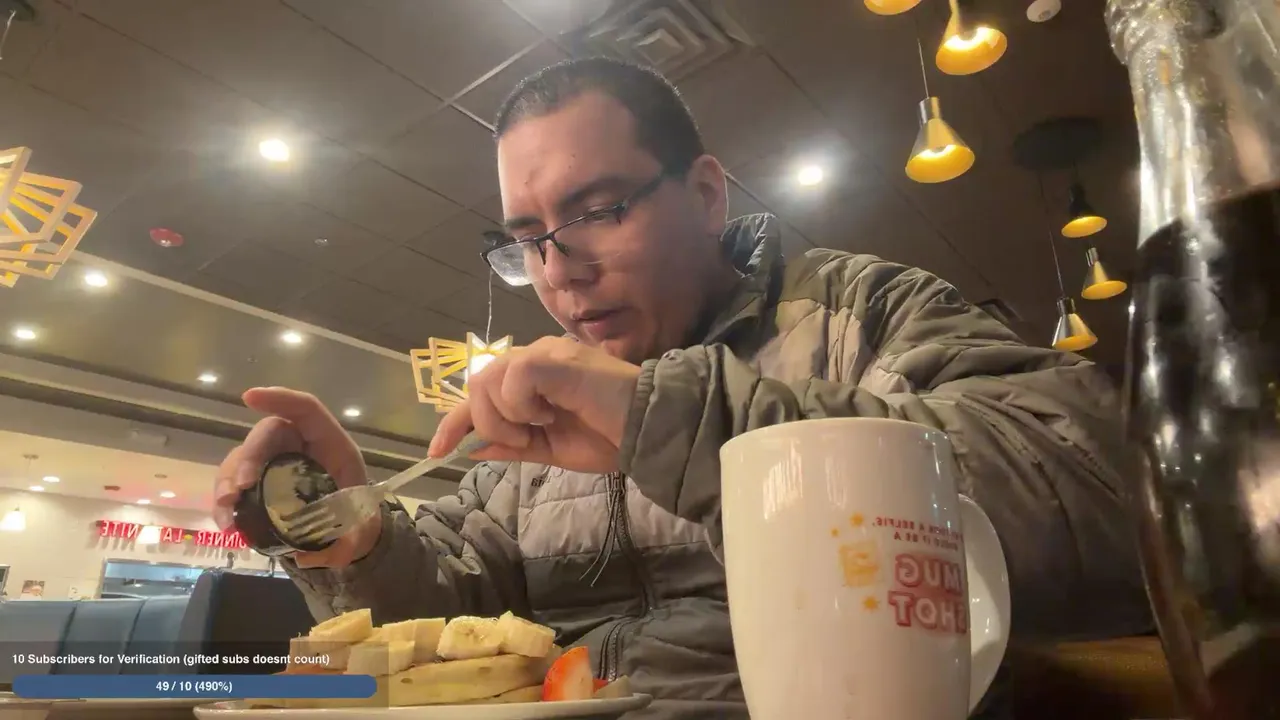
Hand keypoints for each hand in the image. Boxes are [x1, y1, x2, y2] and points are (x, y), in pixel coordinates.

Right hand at [213, 387, 381, 568]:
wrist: (348, 532)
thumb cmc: (355, 516)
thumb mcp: (358, 528)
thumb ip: (343, 542)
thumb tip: (307, 555)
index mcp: (330, 445)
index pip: (307, 410)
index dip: (280, 400)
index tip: (249, 398)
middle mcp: (298, 447)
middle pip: (266, 435)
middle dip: (248, 457)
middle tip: (240, 488)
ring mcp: (275, 462)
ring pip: (242, 458)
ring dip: (228, 481)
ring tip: (226, 509)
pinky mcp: (258, 483)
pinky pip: (233, 483)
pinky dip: (225, 501)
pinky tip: (226, 523)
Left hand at [428, 337, 642, 472]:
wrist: (648, 429)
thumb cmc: (610, 437)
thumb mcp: (551, 449)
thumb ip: (512, 445)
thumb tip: (472, 447)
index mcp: (534, 376)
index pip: (480, 391)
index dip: (454, 421)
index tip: (436, 452)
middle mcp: (536, 355)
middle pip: (477, 384)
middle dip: (485, 422)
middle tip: (522, 440)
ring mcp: (545, 352)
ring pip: (488, 381)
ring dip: (503, 417)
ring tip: (537, 428)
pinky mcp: (554, 358)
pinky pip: (513, 378)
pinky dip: (520, 405)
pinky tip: (548, 415)